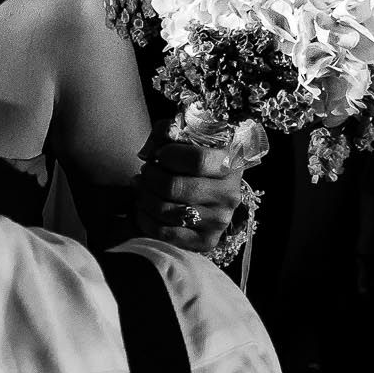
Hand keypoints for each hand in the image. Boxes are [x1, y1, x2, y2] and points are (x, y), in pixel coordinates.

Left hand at [133, 134, 247, 253]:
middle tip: (145, 172)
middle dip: (150, 177)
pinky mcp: (206, 241)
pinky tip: (143, 207)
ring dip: (144, 196)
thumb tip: (150, 151)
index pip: (198, 160)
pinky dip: (144, 218)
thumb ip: (167, 132)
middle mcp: (230, 194)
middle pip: (175, 187)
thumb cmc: (188, 161)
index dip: (169, 155)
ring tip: (141, 187)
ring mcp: (220, 220)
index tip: (159, 155)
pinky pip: (164, 232)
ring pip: (166, 210)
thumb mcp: (183, 138)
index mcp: (232, 164)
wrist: (202, 193)